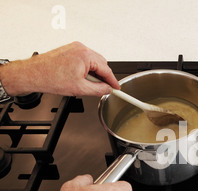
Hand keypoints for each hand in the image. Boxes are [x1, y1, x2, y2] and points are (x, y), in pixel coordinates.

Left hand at [0, 41, 119, 96]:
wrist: (33, 74)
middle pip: (101, 63)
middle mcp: (80, 48)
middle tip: (103, 88)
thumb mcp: (80, 89)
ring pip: (93, 61)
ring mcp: (74, 48)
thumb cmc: (51, 78)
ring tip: (87, 84)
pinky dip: (86, 68)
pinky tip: (81, 77)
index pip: (106, 69)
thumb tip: (107, 89)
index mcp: (85, 55)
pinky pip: (84, 59)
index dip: (113, 81)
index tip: (117, 87)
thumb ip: (98, 90)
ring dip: (94, 73)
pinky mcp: (69, 50)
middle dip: (103, 76)